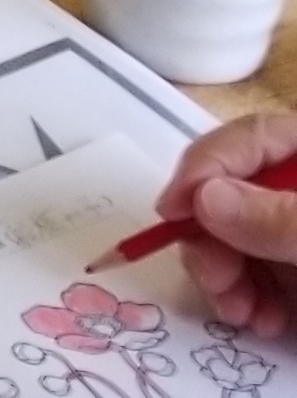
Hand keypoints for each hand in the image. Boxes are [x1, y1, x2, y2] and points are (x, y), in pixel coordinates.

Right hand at [161, 112, 296, 333]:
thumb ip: (280, 218)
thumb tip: (203, 199)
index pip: (251, 137)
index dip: (205, 169)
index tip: (173, 213)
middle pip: (234, 193)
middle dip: (213, 241)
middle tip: (215, 280)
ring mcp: (296, 227)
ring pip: (237, 239)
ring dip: (227, 280)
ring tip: (243, 314)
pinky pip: (258, 273)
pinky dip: (250, 298)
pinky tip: (264, 320)